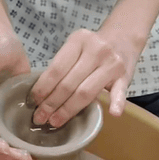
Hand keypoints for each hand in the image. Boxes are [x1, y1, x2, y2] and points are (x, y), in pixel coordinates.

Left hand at [29, 25, 145, 127]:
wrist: (124, 38)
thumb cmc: (94, 47)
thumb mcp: (77, 47)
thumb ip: (63, 65)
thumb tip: (40, 94)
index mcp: (79, 40)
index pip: (56, 69)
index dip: (42, 88)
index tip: (32, 103)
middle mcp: (96, 50)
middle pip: (69, 83)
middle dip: (51, 103)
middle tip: (40, 118)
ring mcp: (112, 64)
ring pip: (86, 92)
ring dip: (68, 110)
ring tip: (55, 122)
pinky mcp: (125, 76)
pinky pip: (120, 92)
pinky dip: (117, 103)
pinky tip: (113, 113)